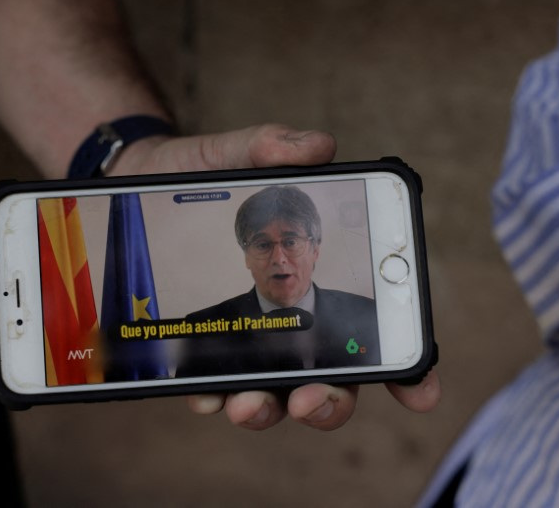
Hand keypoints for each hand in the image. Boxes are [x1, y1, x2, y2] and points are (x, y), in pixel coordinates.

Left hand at [109, 122, 439, 430]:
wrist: (137, 181)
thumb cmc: (198, 172)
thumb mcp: (233, 155)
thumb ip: (271, 148)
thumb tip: (320, 147)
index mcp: (313, 277)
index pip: (371, 331)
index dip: (405, 368)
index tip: (421, 392)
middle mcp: (288, 320)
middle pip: (328, 380)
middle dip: (328, 402)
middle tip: (311, 398)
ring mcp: (246, 340)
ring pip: (271, 395)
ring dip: (266, 410)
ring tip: (246, 404)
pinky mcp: (201, 347)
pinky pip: (212, 386)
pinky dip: (212, 398)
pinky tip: (205, 395)